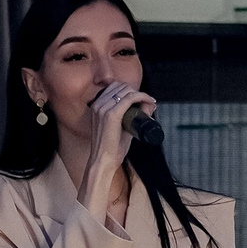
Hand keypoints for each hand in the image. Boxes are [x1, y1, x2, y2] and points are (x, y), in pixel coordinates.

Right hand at [78, 79, 153, 209]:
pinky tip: (150, 101)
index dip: (130, 90)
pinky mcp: (112, 114)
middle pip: (121, 86)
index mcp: (96, 106)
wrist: (103, 161)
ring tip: (149, 102)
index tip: (142, 99)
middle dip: (136, 91)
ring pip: (126, 90)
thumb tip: (147, 109)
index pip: (114, 88)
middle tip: (147, 101)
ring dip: (140, 94)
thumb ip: (130, 118)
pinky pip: (130, 98)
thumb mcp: (120, 128)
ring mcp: (103, 108)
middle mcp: (98, 104)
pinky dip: (142, 97)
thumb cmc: (111, 148)